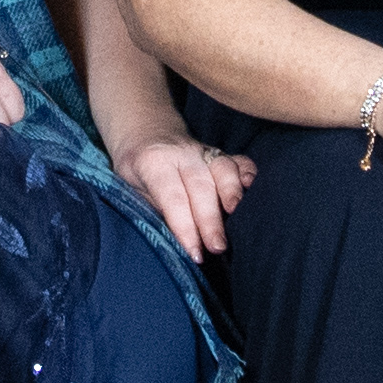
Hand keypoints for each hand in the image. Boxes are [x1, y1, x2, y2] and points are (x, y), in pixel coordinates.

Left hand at [116, 132, 256, 260]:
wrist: (143, 129)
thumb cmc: (135, 167)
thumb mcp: (129, 187)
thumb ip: (152, 209)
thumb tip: (172, 244)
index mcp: (154, 161)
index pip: (173, 197)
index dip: (185, 227)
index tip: (195, 253)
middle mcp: (182, 153)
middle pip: (201, 186)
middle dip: (211, 220)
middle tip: (218, 248)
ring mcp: (203, 150)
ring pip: (224, 170)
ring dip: (233, 197)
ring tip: (242, 222)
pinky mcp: (219, 153)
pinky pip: (239, 161)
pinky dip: (249, 175)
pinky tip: (253, 191)